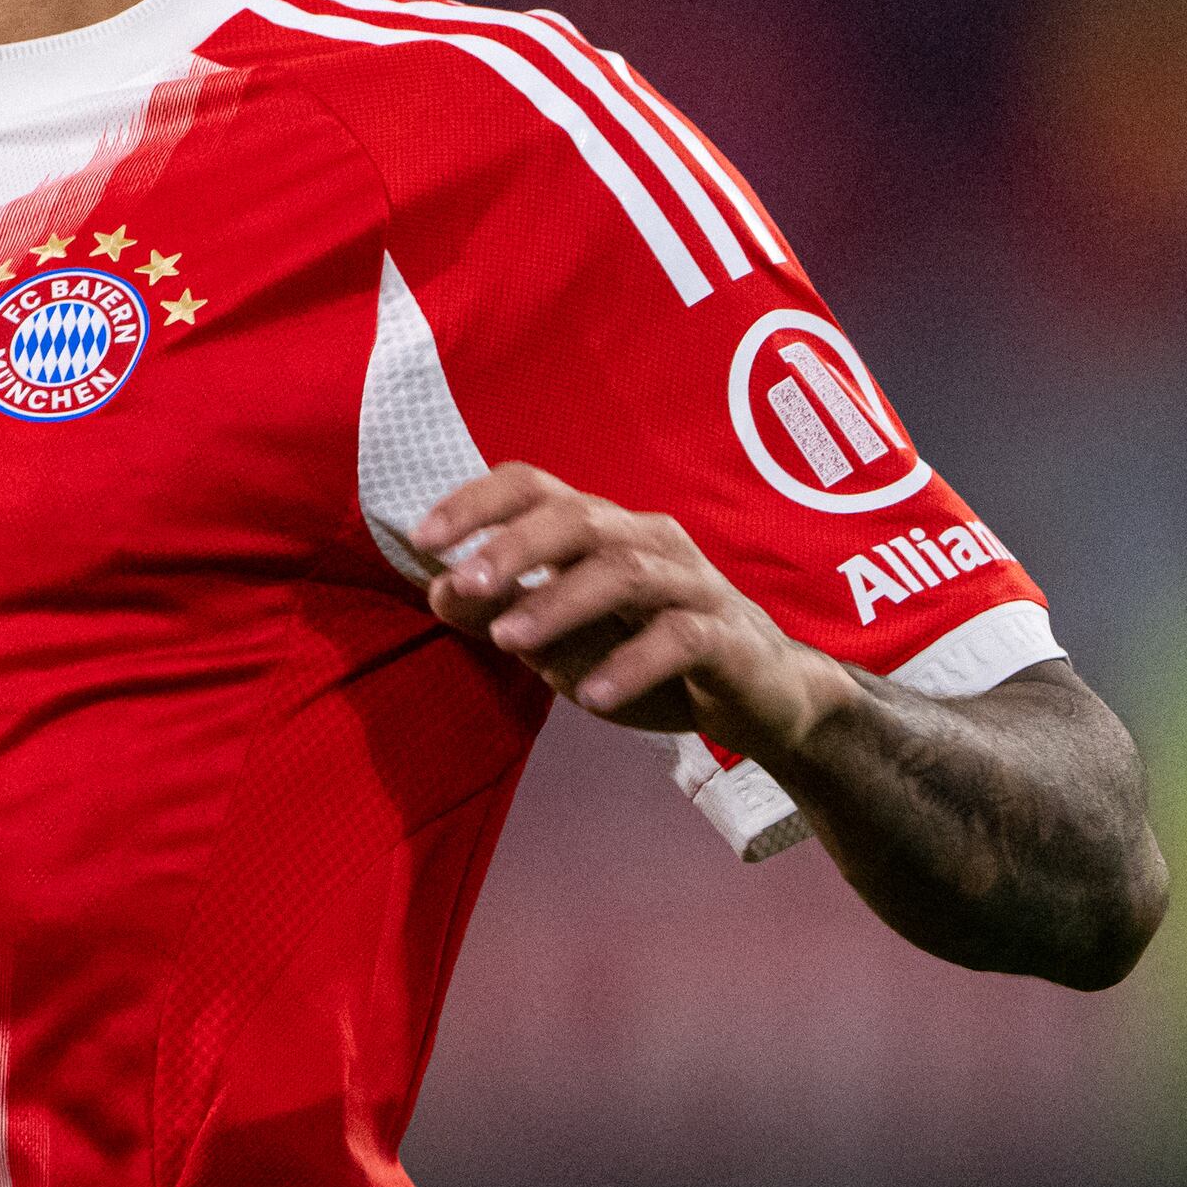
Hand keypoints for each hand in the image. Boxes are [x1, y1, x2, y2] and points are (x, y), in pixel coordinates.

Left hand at [418, 458, 854, 755]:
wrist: (764, 699)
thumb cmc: (652, 655)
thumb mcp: (565, 639)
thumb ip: (502, 614)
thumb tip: (438, 589)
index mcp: (602, 530)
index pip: (533, 488)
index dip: (476, 503)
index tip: (423, 540)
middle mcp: (646, 539)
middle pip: (578, 517)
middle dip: (513, 548)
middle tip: (462, 586)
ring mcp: (691, 583)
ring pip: (624, 572)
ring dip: (560, 602)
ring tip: (510, 641)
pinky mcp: (727, 636)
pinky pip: (679, 638)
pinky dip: (632, 663)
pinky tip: (594, 698)